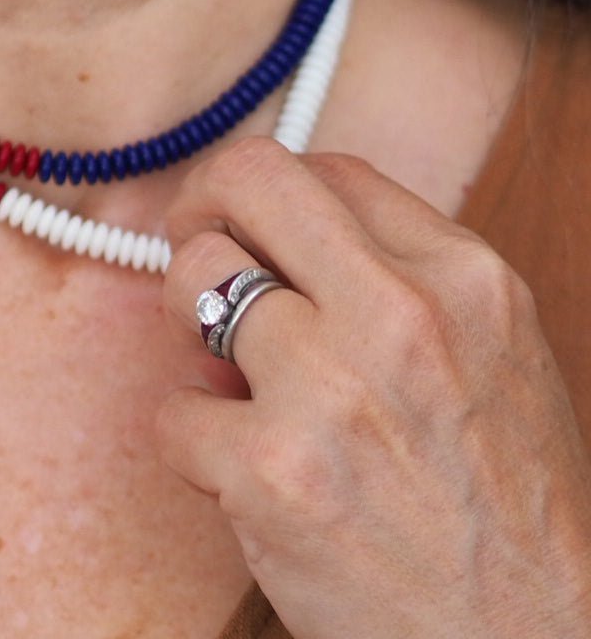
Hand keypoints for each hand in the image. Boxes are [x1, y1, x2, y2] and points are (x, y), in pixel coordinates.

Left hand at [158, 137, 590, 637]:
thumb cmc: (504, 506)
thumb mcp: (489, 361)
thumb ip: (393, 287)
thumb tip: (265, 254)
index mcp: (463, 280)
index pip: (328, 171)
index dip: (263, 192)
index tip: (240, 223)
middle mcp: (401, 316)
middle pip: (249, 182)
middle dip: (201, 208)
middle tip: (193, 252)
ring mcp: (331, 392)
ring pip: (192, 283)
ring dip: (190, 328)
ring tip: (227, 376)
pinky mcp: (271, 474)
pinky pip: (173, 411)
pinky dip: (193, 439)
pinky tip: (239, 470)